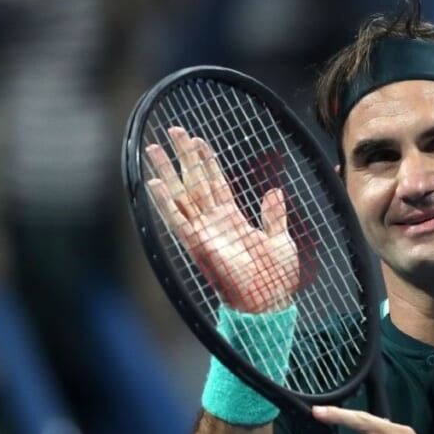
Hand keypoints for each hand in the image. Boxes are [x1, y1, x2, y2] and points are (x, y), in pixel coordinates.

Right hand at [145, 126, 298, 312]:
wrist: (269, 303)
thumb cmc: (275, 278)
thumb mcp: (280, 240)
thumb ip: (273, 216)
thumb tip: (274, 191)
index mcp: (232, 219)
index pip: (216, 183)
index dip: (207, 161)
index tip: (199, 139)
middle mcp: (214, 222)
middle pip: (194, 182)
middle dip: (184, 156)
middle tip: (173, 130)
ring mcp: (204, 232)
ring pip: (181, 195)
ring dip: (167, 172)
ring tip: (153, 147)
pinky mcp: (198, 245)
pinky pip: (177, 220)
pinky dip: (165, 202)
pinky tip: (154, 183)